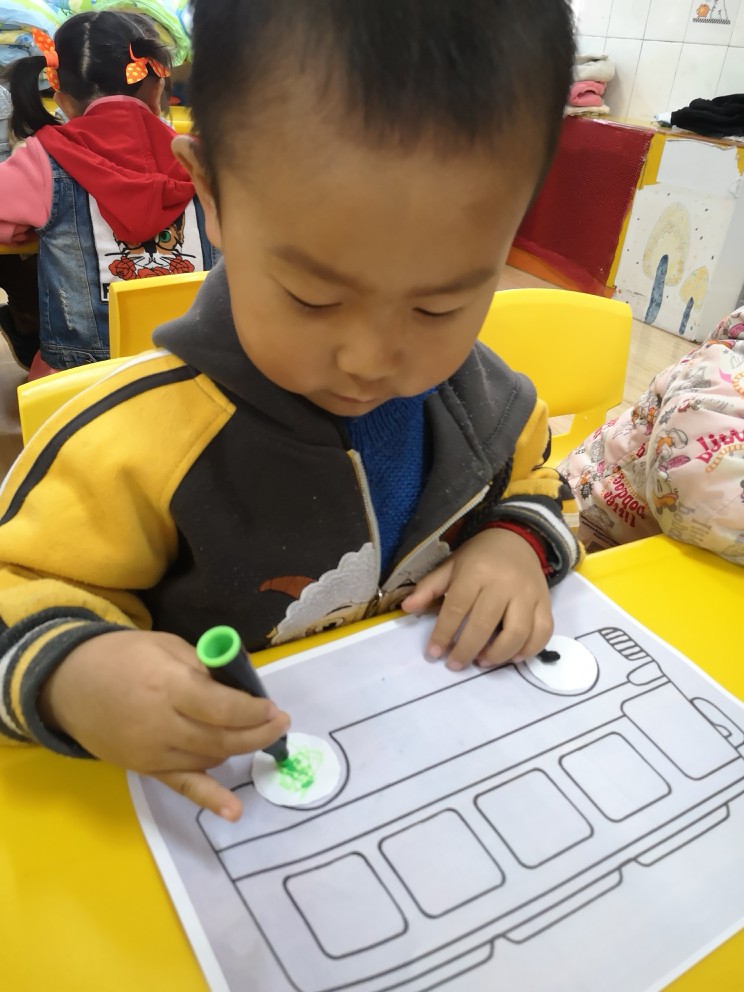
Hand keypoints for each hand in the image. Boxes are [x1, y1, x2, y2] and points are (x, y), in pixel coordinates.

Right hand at [39, 630, 289, 819]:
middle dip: (257, 733)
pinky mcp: (145, 769)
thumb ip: (205, 669)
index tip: (273, 708)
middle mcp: (162, 724)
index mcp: (168, 686)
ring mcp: (152, 752)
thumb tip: (242, 689)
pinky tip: (233, 812)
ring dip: (238, 749)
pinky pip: (183, 786)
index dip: (254, 711)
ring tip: (256, 735)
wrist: (69, 684)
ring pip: (210, 759)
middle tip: (280, 724)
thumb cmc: (124, 656)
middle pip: (221, 738)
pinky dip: (210, 799)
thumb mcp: (168, 647)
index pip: (222, 707)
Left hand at [401, 528, 552, 669]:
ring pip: (517, 633)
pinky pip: (543, 632)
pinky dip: (529, 650)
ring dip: (498, 654)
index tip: (434, 653)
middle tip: (455, 664)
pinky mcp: (545, 602)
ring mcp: (528, 594)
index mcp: (476, 572)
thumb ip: (430, 587)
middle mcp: (504, 583)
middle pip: (485, 624)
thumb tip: (407, 608)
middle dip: (466, 649)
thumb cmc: (480, 556)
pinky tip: (512, 657)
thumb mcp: (452, 565)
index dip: (443, 633)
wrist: (518, 538)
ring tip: (482, 661)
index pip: (457, 607)